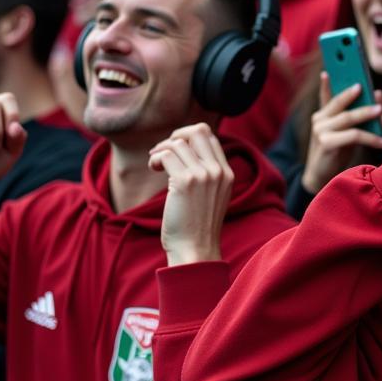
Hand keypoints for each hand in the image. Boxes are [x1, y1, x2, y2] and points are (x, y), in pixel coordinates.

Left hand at [149, 124, 234, 265]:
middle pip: (198, 131)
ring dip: (161, 150)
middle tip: (164, 152)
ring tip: (156, 164)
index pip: (210, 137)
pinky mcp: (185, 181)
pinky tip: (154, 168)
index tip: (175, 152)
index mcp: (227, 173)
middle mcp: (218, 171)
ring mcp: (204, 175)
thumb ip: (206, 175)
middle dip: (176, 136)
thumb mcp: (211, 196)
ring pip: (178, 142)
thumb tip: (185, 151)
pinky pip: (167, 154)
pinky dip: (156, 157)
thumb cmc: (196, 227)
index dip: (188, 138)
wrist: (195, 250)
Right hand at [301, 73, 381, 194]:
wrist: (322, 178)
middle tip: (375, 94)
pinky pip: (352, 136)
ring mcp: (320, 131)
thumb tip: (378, 95)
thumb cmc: (337, 154)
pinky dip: (369, 137)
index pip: (326, 95)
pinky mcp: (326, 143)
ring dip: (367, 116)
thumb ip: (357, 115)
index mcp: (322, 115)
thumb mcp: (346, 133)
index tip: (330, 70)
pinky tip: (381, 141)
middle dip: (359, 97)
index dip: (328, 83)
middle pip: (341, 103)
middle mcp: (318, 120)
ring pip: (348, 118)